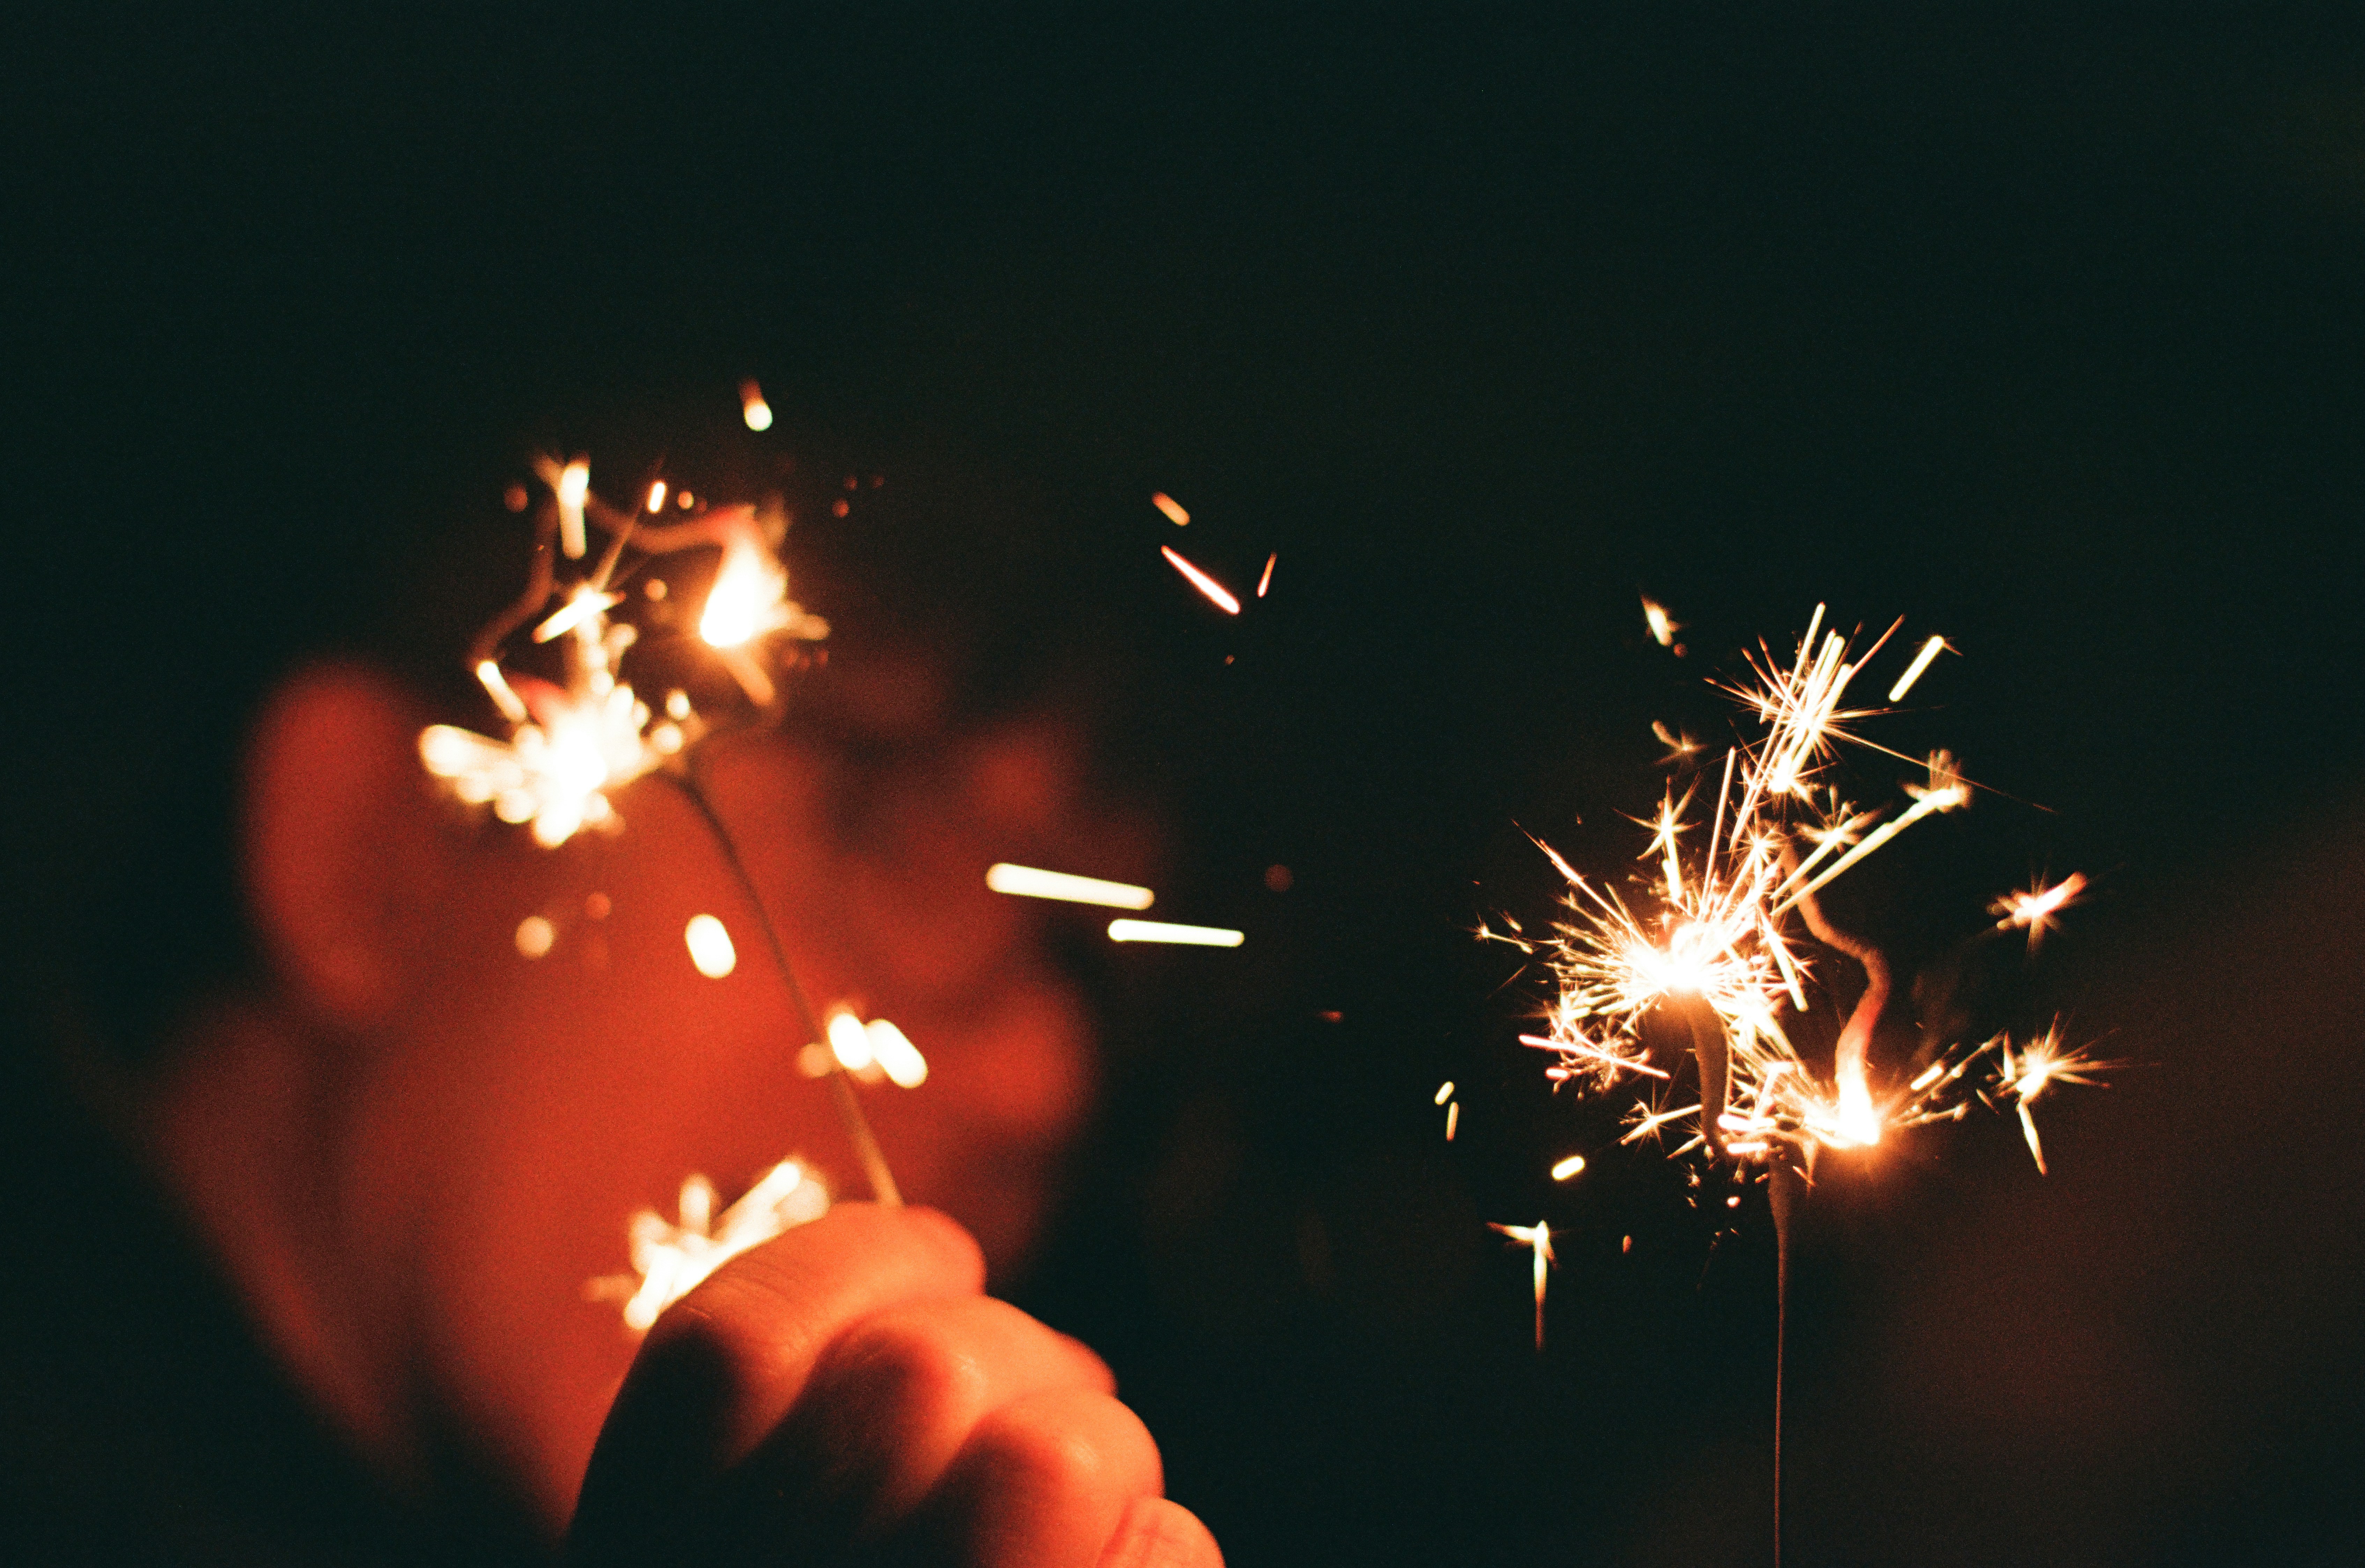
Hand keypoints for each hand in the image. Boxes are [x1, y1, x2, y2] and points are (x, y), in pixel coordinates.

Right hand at [569, 1204, 1220, 1567]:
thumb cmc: (847, 1562)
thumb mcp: (756, 1522)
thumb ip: (807, 1432)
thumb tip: (947, 1331)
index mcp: (655, 1550)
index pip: (727, 1351)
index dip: (855, 1262)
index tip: (942, 1253)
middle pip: (918, 1376)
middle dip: (1011, 1360)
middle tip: (1030, 1416)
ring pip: (1055, 1452)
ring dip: (1095, 1453)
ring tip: (1077, 1511)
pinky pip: (1165, 1552)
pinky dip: (1163, 1549)